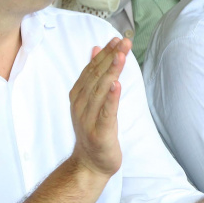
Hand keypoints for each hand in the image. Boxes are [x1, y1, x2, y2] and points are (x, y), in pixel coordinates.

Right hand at [69, 38, 132, 177]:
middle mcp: (81, 104)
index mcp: (78, 95)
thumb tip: (95, 48)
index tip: (117, 39)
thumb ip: (93, 75)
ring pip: (100, 90)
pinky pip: (106, 112)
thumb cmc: (93, 129)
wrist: (90, 163)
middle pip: (96, 76)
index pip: (91, 68)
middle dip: (111, 57)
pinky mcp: (100, 132)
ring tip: (120, 56)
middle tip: (124, 42)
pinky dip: (111, 98)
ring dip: (111, 72)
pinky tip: (117, 85)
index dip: (104, 53)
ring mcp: (88, 119)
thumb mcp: (92, 99)